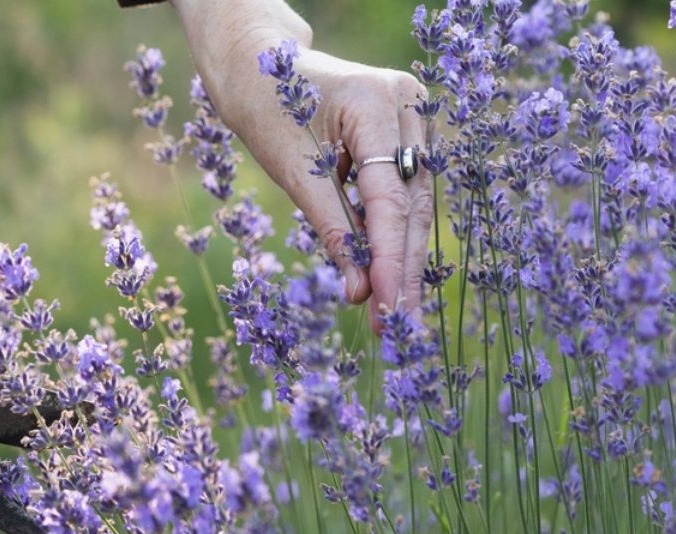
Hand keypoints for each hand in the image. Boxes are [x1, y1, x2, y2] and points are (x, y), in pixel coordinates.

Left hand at [173, 0, 431, 330]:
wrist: (259, 62)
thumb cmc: (267, 107)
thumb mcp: (293, 172)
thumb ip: (331, 229)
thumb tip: (357, 292)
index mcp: (376, 105)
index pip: (392, 200)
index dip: (390, 260)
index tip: (384, 308)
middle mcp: (409, 105)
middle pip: (413, 206)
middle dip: (402, 271)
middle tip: (395, 328)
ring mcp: (415, 114)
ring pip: (416, 204)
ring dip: (403, 260)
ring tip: (392, 315)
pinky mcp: (409, 130)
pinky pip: (407, 191)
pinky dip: (395, 233)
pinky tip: (389, 277)